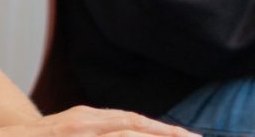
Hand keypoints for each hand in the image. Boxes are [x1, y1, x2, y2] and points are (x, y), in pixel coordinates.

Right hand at [0, 106, 197, 135]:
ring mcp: (79, 130)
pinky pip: (110, 136)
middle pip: (137, 126)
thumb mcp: (67, 133)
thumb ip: (91, 133)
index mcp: (87, 118)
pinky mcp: (71, 132)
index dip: (162, 130)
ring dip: (155, 136)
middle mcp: (86, 120)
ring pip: (127, 132)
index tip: (188, 136)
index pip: (133, 123)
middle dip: (169, 134)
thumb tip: (122, 134)